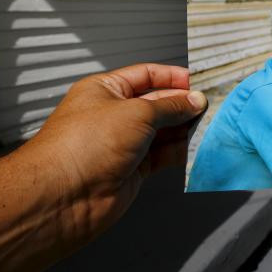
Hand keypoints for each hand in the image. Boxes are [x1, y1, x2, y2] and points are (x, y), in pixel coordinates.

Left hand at [25, 63, 207, 240]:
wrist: (64, 196)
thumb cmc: (82, 146)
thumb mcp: (136, 113)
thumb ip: (169, 106)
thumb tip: (192, 101)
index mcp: (105, 90)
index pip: (145, 75)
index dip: (171, 77)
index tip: (196, 82)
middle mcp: (113, 115)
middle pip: (157, 103)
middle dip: (182, 104)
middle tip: (207, 106)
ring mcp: (122, 143)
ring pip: (162, 131)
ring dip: (184, 129)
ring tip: (206, 126)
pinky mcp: (131, 169)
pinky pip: (162, 156)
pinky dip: (179, 152)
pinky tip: (194, 148)